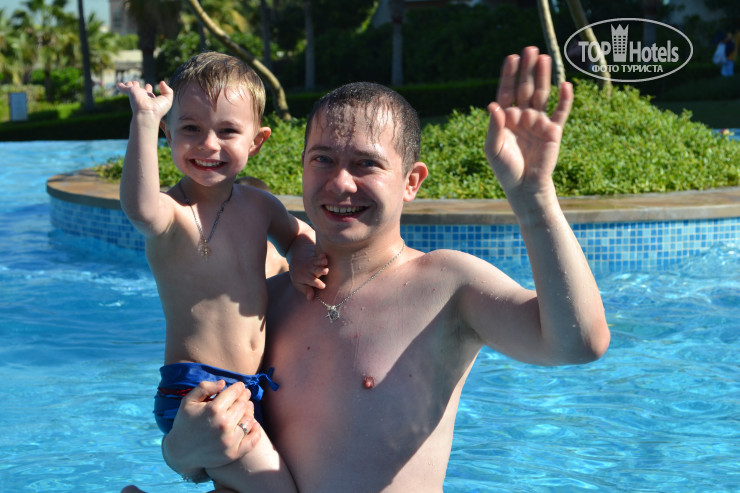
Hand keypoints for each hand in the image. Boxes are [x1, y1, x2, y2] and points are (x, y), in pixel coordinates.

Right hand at [117, 80, 172, 120]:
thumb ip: (168, 90)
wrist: (148, 113)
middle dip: (138, 86)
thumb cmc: (158, 109)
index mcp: (151, 99)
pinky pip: (124, 88)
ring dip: (130, 85)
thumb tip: (161, 82)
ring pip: (132, 88)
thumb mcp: (168, 99)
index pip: (149, 93)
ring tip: (129, 82)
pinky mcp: (131, 92)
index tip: (148, 86)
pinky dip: (121, 86)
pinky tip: (118, 85)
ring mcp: (136, 95)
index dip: (148, 89)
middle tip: (135, 83)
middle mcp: (143, 97)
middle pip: (139, 90)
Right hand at [162, 380, 261, 476]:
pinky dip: (255, 431)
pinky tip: (254, 424)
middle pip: (242, 404)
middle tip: (245, 395)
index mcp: (213, 410)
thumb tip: (223, 383)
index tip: (240, 386)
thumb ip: (204, 387)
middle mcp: (223, 425)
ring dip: (250, 411)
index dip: (239, 387)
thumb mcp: (188, 401)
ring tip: (247, 407)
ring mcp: (229, 441)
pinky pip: (252, 440)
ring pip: (249, 420)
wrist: (180, 453)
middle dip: (244, 397)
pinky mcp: (233, 454)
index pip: (234, 393)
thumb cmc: (184, 423)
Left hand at [290, 248, 328, 300]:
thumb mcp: (299, 284)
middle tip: (326, 271)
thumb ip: (306, 290)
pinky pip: (318, 256)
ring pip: (318, 262)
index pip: (313, 282)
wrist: (295, 262)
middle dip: (321, 271)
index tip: (323, 286)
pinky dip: (321, 255)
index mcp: (307, 278)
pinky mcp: (315, 258)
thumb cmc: (299, 276)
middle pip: (316, 270)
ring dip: (322, 262)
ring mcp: (313, 264)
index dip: (318, 284)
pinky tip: (324, 255)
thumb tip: (310, 298)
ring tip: (325, 261)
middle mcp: (310, 271)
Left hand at [485, 46, 572, 201]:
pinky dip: (564, 99)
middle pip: (525, 88)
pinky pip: (560, 112)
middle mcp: (522, 116)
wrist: (524, 187)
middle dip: (527, 70)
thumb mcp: (493, 148)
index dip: (509, 75)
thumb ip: (494, 127)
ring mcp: (538, 122)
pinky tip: (565, 85)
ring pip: (542, 94)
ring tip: (545, 58)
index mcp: (506, 118)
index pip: (507, 92)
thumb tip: (494, 105)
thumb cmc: (505, 169)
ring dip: (543, 77)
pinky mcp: (553, 130)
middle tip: (530, 49)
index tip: (511, 58)